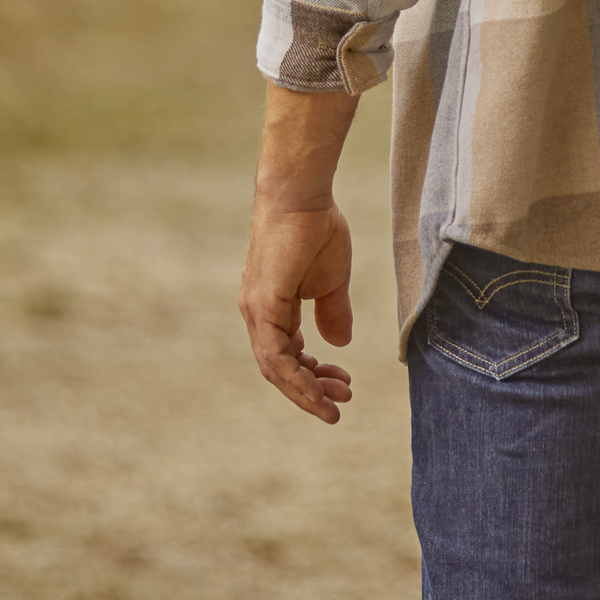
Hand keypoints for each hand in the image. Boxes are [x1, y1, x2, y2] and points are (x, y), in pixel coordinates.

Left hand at [241, 198, 356, 421]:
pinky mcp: (262, 305)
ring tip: (334, 404)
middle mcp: (258, 314)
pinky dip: (296, 378)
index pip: (288, 356)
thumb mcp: (331, 280)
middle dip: (311, 390)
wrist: (301, 195)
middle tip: (340, 402)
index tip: (343, 385)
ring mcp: (256, 311)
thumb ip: (332, 312)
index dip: (313, 376)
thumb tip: (339, 342)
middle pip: (279, 369)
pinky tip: (316, 391)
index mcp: (272, 309)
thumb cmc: (316, 228)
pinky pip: (275, 355)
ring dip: (305, 391)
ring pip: (275, 368)